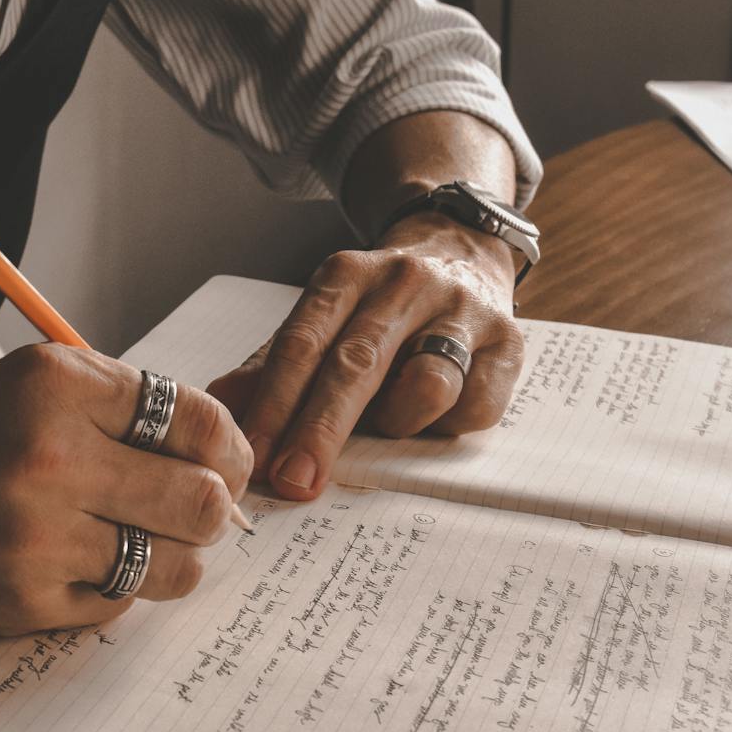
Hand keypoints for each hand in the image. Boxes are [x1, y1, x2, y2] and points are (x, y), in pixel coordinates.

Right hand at [0, 345, 251, 634]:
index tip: (219, 462)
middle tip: (190, 511)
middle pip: (202, 500)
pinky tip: (75, 567)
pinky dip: (111, 591)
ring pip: (175, 565)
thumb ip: (106, 408)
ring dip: (169, 558)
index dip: (224, 448)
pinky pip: (117, 605)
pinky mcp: (21, 600)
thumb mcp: (13, 384)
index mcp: (56, 383)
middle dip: (209, 509)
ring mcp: (38, 536)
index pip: (199, 420)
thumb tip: (207, 449)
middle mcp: (53, 455)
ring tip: (135, 543)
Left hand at [208, 212, 525, 499]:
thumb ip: (275, 365)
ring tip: (390, 423)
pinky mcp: (509, 341)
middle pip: (356, 364)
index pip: (302, 343)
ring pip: (426, 384)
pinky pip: (475, 406)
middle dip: (320, 430)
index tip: (252, 456)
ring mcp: (461, 310)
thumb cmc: (380, 309)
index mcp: (346, 275)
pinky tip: (435, 416)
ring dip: (397, 422)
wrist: (463, 252)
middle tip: (293, 480)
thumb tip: (223, 406)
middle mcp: (404, 283)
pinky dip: (448, 425)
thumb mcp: (324, 322)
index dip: (273, 403)